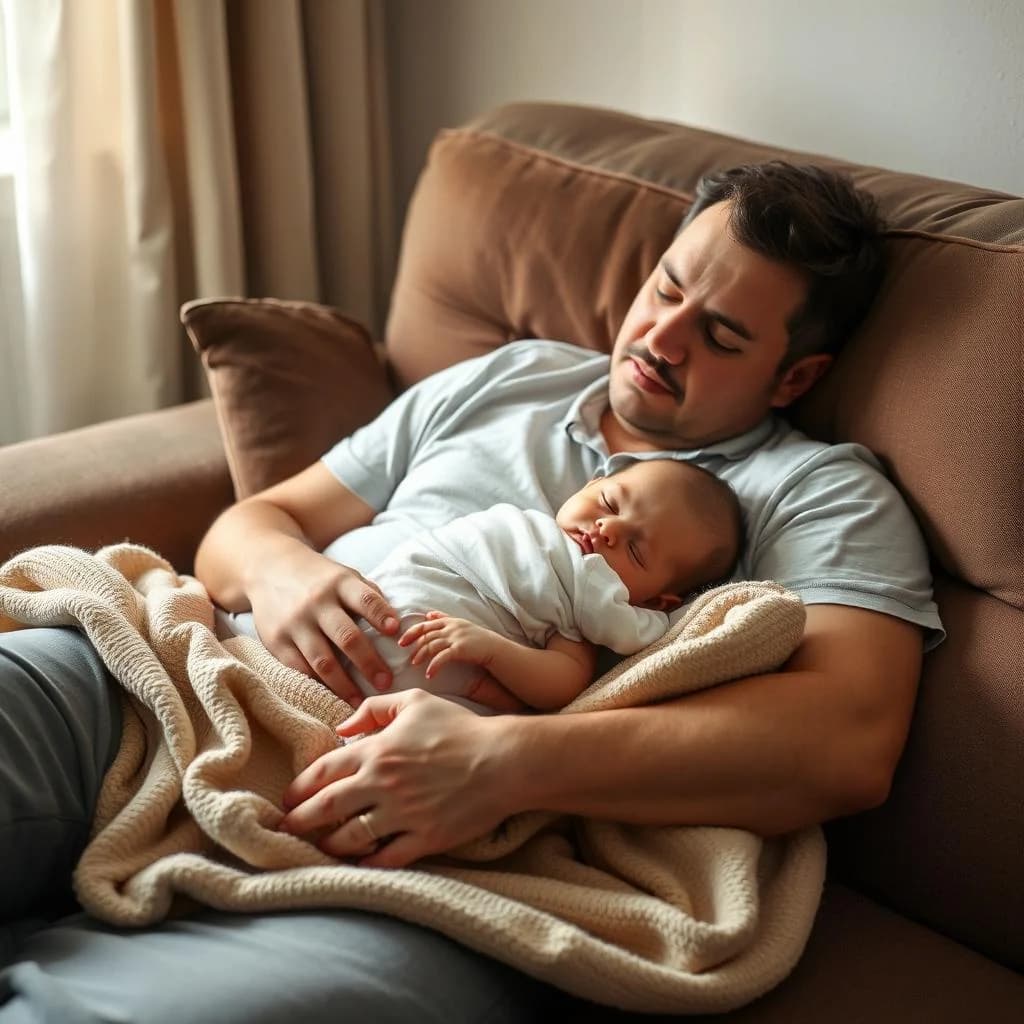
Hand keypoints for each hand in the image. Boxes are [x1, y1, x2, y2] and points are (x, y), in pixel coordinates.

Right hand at [248, 540, 398, 706]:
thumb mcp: (344, 575)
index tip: (396, 632)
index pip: (364, 599)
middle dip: (369, 662)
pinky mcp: (277, 641)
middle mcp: (316, 603)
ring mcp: (295, 623)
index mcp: (339, 583)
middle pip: (346, 636)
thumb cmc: (319, 578)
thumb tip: (398, 624)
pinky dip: (318, 685)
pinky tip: (332, 697)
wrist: (269, 568)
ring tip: (361, 701)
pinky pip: (300, 669)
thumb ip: (368, 595)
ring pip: (322, 660)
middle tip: (386, 682)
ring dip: (344, 685)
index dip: (380, 614)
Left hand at [278, 689, 520, 865]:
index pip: (324, 771)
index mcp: (378, 750)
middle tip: (287, 828)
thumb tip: (342, 728)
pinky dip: (367, 863)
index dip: (299, 787)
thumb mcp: (416, 702)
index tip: (288, 799)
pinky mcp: (425, 837)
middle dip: (300, 820)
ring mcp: (404, 813)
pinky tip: (358, 863)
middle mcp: (384, 783)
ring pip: (351, 837)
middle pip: (326, 808)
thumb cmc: (460, 727)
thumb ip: (374, 709)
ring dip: (329, 844)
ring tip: (320, 847)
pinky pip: (386, 858)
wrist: (503, 760)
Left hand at [398, 612, 496, 678]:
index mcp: (449, 621)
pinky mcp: (460, 649)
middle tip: (408, 658)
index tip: (401, 642)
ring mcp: (456, 637)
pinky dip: (434, 666)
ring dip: (421, 655)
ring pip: (432, 645)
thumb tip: (428, 614)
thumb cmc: (477, 639)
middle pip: (426, 635)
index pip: (425, 625)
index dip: (411, 633)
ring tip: (415, 665)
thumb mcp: (460, 624)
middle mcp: (451, 627)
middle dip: (415, 646)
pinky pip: (442, 657)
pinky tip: (429, 674)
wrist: (495, 648)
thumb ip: (444, 618)